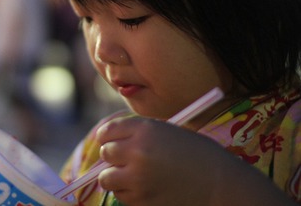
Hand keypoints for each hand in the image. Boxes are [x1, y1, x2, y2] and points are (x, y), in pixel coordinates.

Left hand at [96, 117, 227, 205]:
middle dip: (113, 157)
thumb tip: (109, 145)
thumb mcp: (167, 132)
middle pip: (106, 153)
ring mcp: (137, 178)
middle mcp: (137, 151)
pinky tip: (147, 189)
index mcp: (145, 129)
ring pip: (107, 178)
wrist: (222, 184)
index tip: (112, 141)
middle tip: (127, 161)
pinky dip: (129, 194)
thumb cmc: (197, 155)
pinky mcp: (141, 201)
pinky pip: (121, 197)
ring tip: (135, 177)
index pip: (107, 131)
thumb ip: (138, 135)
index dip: (108, 137)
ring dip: (116, 178)